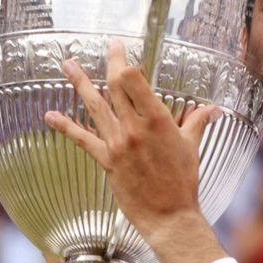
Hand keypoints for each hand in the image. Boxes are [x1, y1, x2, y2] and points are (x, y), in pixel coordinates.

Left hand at [43, 40, 218, 242]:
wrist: (170, 216)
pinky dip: (65, 126)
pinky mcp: (107, 161)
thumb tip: (211, 109)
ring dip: (80, 83)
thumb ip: (197, 122)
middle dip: (108, 63)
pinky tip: (50, 115)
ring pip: (95, 106)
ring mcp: (118, 143)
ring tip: (68, 64)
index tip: (121, 49)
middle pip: (115, 86)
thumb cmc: (184, 182)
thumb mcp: (192, 147)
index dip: (125, 61)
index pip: (134, 80)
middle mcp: (135, 127)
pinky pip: (82, 139)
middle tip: (104, 46)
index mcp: (158, 120)